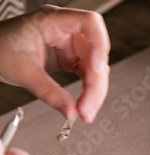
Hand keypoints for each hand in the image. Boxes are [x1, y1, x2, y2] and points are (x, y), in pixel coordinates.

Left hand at [0, 5, 109, 122]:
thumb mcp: (22, 71)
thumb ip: (48, 92)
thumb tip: (70, 111)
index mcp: (53, 21)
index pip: (90, 23)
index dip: (99, 45)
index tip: (96, 69)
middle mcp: (66, 31)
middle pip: (97, 54)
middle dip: (96, 83)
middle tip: (87, 107)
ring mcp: (70, 45)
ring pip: (96, 68)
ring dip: (95, 92)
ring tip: (86, 111)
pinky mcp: (70, 59)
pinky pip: (88, 76)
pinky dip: (88, 92)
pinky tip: (83, 105)